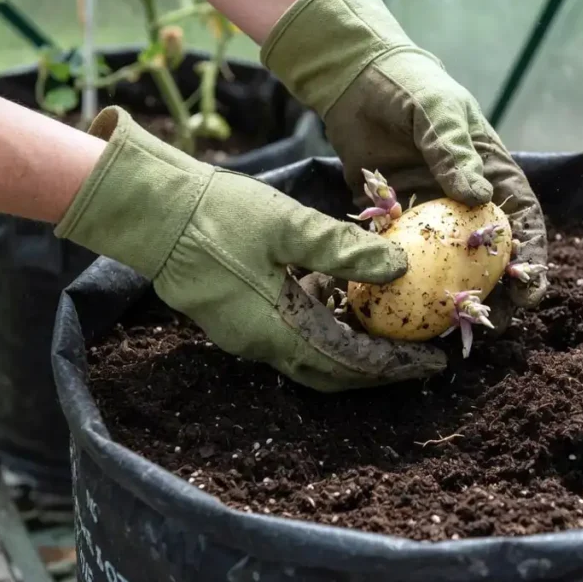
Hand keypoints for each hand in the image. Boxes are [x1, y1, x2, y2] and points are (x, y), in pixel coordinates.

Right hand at [55, 107, 444, 391]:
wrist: (151, 211)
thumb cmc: (217, 214)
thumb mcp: (288, 225)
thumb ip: (343, 249)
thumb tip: (399, 266)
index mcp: (278, 329)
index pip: (349, 363)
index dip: (394, 365)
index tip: (432, 361)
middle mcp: (262, 344)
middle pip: (332, 371)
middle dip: (377, 368)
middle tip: (417, 355)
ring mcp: (245, 333)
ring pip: (311, 354)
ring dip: (350, 349)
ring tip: (389, 329)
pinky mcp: (236, 316)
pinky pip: (290, 335)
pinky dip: (322, 327)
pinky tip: (341, 298)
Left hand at [260, 0, 547, 330]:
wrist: (357, 81)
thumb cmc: (409, 87)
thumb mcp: (437, 110)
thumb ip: (454, 150)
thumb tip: (478, 198)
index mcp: (492, 175)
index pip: (523, 221)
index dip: (533, 257)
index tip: (531, 288)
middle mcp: (466, 203)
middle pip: (492, 256)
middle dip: (499, 293)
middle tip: (492, 323)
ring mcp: (429, 216)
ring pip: (449, 265)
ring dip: (452, 296)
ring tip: (449, 326)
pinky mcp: (393, 222)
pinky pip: (403, 257)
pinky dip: (404, 282)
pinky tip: (399, 306)